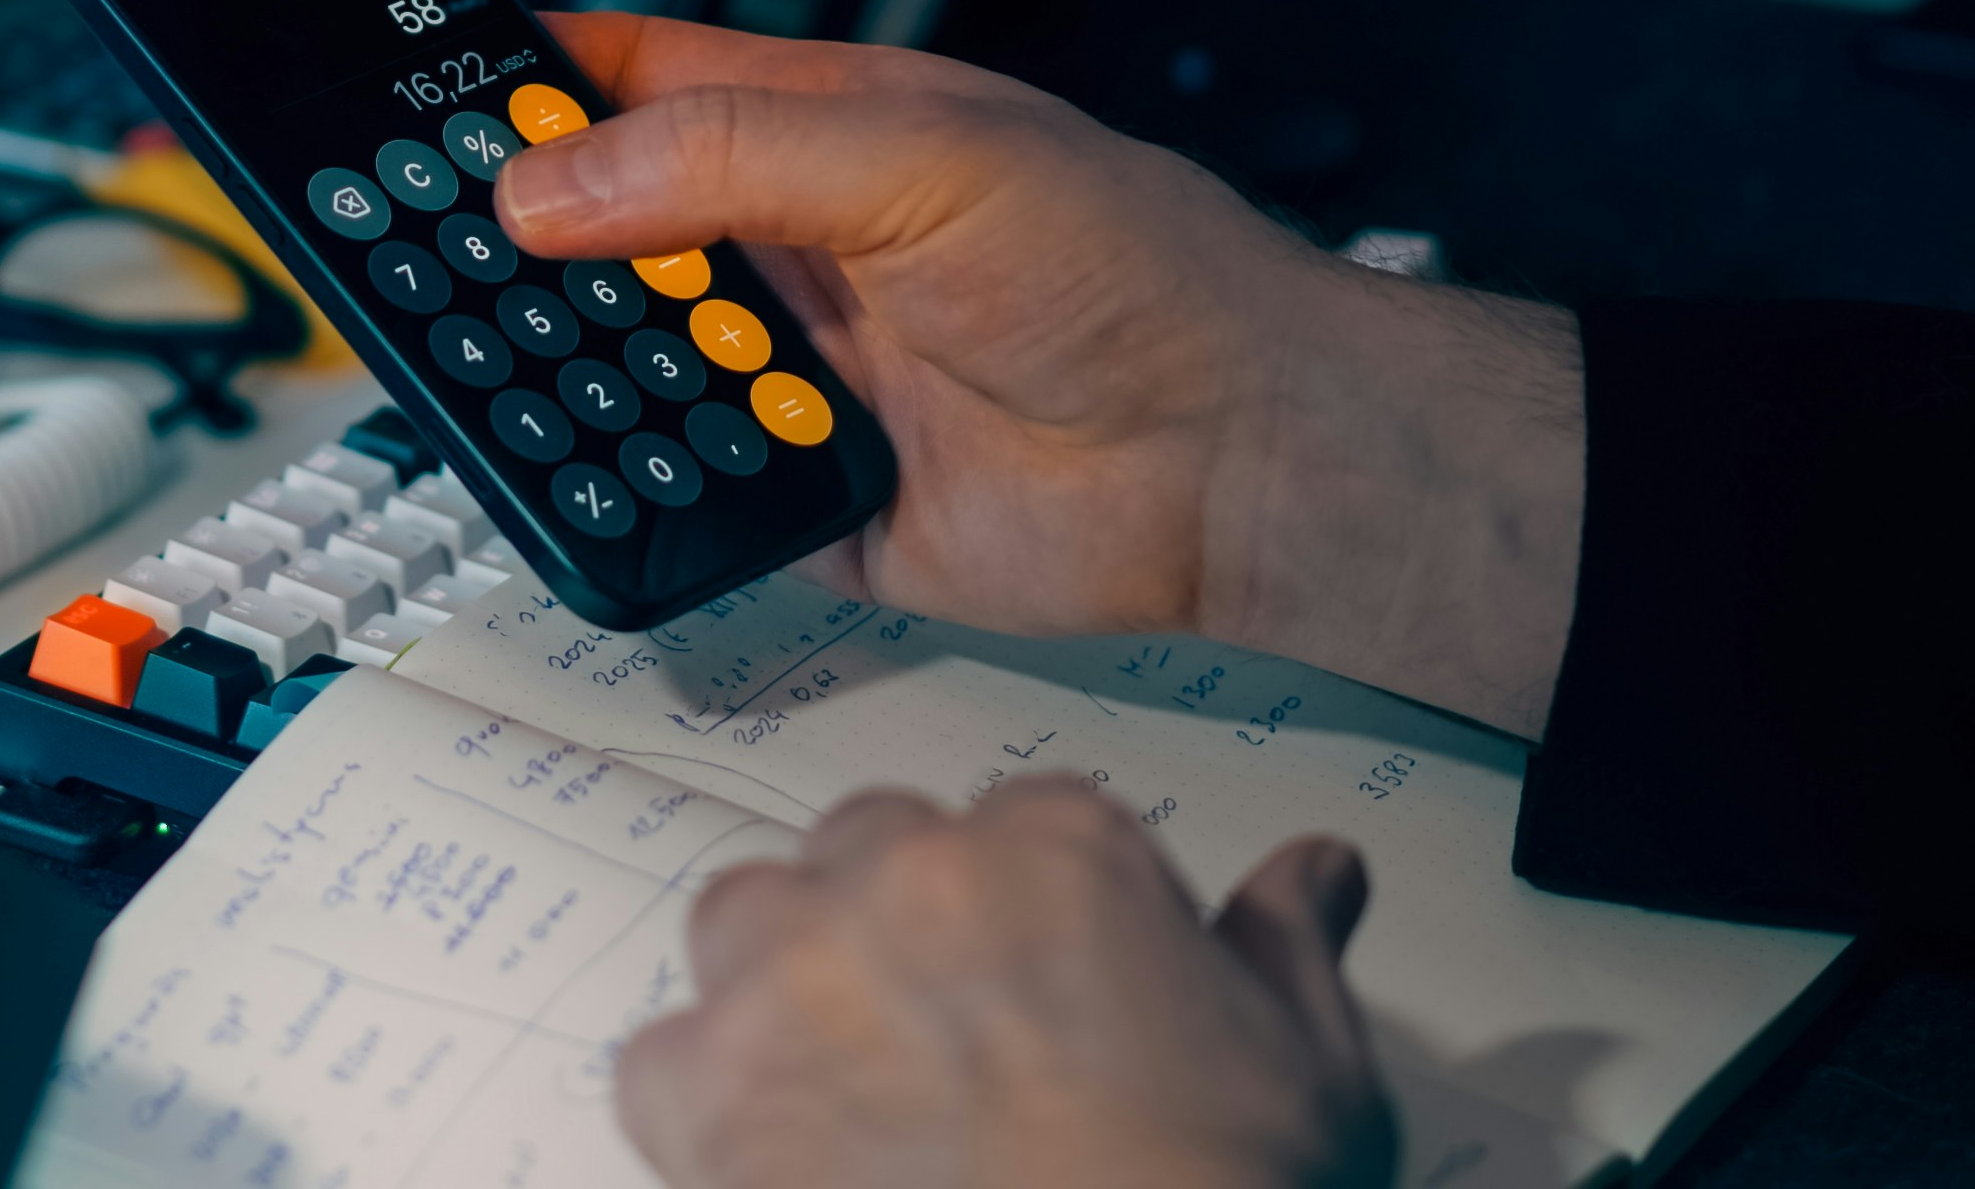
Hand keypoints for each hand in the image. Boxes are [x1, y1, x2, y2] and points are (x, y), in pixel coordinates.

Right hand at [496, 13, 1583, 736]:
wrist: (1244, 459)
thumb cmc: (1134, 269)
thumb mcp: (919, 160)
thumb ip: (726, 160)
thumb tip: (547, 182)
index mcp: (815, 132)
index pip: (629, 84)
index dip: (520, 84)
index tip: (405, 96)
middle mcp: (794, 250)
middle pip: (602, 237)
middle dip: (513, 247)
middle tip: (410, 254)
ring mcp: (799, 376)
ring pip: (627, 371)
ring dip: (570, 373)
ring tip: (494, 365)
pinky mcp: (811, 502)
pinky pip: (684, 500)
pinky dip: (638, 492)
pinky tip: (605, 473)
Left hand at [618, 781, 1396, 1188]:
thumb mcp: (1311, 1066)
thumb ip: (1289, 944)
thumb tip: (1313, 872)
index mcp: (1057, 851)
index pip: (1025, 819)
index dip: (1040, 908)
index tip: (1057, 976)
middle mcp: (907, 884)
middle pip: (867, 848)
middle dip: (899, 919)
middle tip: (955, 1031)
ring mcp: (792, 982)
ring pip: (747, 921)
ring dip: (786, 981)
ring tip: (852, 1079)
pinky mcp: (703, 1095)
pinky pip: (661, 1063)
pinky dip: (705, 1106)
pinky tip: (781, 1162)